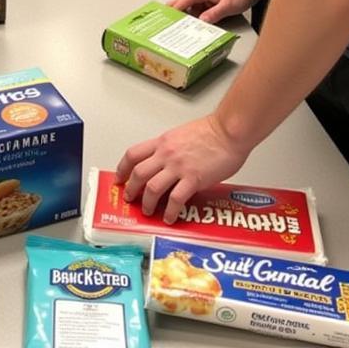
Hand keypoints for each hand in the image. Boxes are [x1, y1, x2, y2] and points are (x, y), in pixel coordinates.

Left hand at [115, 114, 249, 222]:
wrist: (229, 131)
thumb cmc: (212, 132)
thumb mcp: (181, 136)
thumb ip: (171, 150)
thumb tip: (166, 165)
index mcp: (162, 142)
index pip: (133, 154)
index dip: (122, 168)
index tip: (120, 178)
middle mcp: (166, 154)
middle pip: (138, 173)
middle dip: (131, 189)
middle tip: (130, 199)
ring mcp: (178, 167)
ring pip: (152, 188)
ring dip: (147, 203)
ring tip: (148, 211)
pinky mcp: (193, 179)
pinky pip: (175, 199)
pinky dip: (169, 211)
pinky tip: (169, 217)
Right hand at [170, 0, 258, 23]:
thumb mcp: (227, 6)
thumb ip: (213, 15)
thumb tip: (201, 22)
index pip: (182, 2)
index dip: (172, 11)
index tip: (165, 19)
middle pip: (181, 3)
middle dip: (174, 13)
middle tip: (167, 24)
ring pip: (190, 9)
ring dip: (186, 18)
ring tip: (181, 30)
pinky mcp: (208, 2)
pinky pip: (198, 11)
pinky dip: (196, 18)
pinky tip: (196, 27)